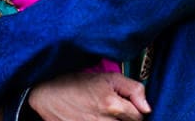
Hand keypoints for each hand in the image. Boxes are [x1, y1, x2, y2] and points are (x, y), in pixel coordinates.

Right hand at [28, 72, 150, 120]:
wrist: (46, 94)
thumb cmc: (76, 82)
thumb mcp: (107, 77)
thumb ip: (133, 89)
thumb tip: (148, 109)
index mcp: (111, 104)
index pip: (139, 117)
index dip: (135, 110)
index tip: (125, 105)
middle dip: (125, 119)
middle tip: (114, 111)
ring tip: (105, 115)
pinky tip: (95, 118)